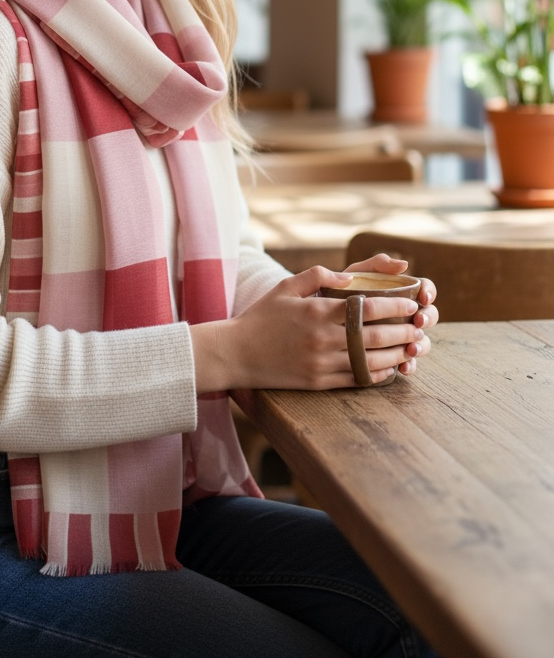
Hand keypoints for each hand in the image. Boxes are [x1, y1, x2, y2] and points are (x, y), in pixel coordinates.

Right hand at [191, 265, 425, 391]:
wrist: (237, 353)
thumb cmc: (263, 316)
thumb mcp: (287, 286)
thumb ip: (319, 275)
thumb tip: (349, 275)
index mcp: (317, 311)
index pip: (367, 307)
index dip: (395, 305)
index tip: (412, 303)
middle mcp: (322, 338)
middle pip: (374, 336)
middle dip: (404, 331)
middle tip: (422, 326)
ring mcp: (321, 363)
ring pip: (370, 361)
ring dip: (397, 354)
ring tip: (414, 348)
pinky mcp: (319, 383)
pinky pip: (356, 380)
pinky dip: (378, 374)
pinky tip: (390, 368)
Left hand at [344, 251, 438, 375]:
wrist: (317, 317)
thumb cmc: (338, 291)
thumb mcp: (355, 275)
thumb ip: (376, 265)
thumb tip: (404, 265)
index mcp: (400, 292)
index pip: (425, 289)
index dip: (429, 292)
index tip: (423, 298)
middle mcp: (404, 314)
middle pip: (429, 315)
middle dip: (427, 319)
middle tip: (418, 323)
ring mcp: (399, 335)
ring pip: (422, 340)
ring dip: (421, 345)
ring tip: (411, 349)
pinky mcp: (391, 354)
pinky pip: (406, 362)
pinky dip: (409, 365)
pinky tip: (403, 368)